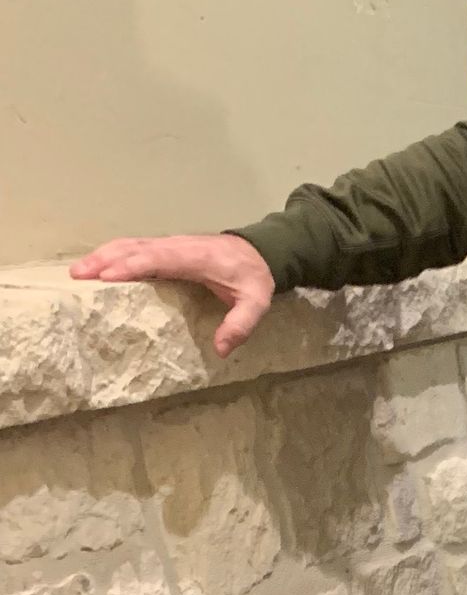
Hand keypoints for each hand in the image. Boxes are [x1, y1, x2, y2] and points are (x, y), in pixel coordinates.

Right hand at [68, 233, 274, 359]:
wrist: (261, 251)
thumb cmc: (255, 277)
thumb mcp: (257, 302)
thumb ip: (240, 324)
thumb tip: (220, 349)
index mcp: (196, 257)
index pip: (159, 258)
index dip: (132, 265)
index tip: (107, 275)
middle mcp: (178, 246)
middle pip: (135, 248)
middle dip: (106, 259)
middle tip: (79, 275)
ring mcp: (170, 245)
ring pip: (130, 244)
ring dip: (104, 255)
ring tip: (78, 272)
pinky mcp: (166, 248)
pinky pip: (135, 248)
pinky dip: (114, 255)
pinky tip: (98, 267)